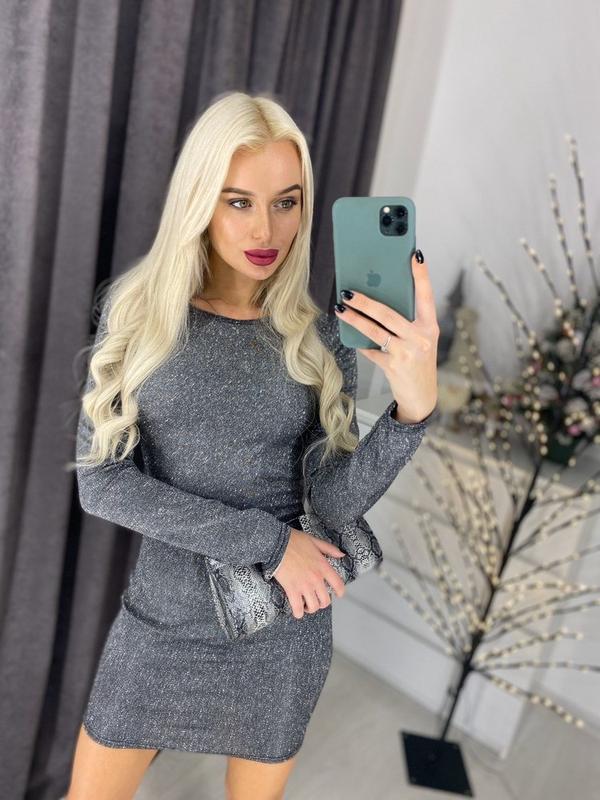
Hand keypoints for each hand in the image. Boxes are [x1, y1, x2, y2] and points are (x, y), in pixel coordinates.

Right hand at [273, 528, 345, 618]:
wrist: (277, 544)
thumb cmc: (294, 541)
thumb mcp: (315, 541)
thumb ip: (329, 549)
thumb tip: (341, 554)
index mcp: (323, 566)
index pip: (338, 584)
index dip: (340, 592)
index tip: (338, 594)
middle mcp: (316, 578)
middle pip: (325, 600)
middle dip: (322, 603)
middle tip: (317, 600)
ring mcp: (304, 585)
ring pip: (313, 606)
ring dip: (310, 608)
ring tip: (306, 606)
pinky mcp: (291, 590)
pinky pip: (297, 608)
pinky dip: (298, 613)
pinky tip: (297, 610)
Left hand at [335, 251, 438, 423]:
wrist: (421, 396)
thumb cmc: (417, 361)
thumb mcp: (419, 339)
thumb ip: (406, 322)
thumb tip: (376, 299)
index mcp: (430, 326)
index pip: (426, 296)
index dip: (421, 275)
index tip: (414, 255)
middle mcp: (422, 338)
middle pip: (389, 313)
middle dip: (365, 300)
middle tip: (348, 290)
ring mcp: (407, 352)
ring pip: (375, 330)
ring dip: (355, 318)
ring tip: (340, 307)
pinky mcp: (394, 365)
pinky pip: (370, 349)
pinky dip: (360, 342)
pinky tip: (350, 334)